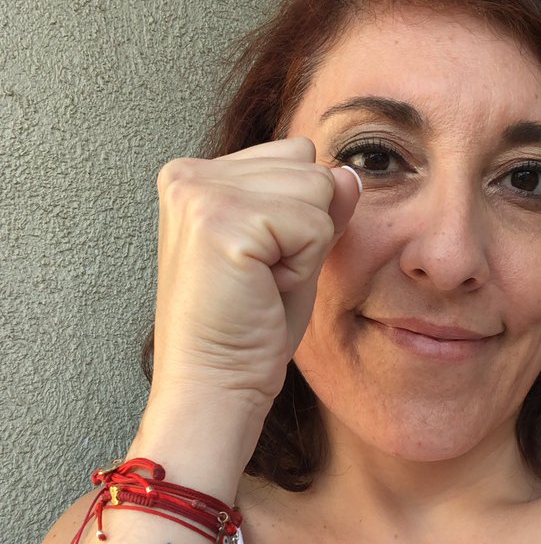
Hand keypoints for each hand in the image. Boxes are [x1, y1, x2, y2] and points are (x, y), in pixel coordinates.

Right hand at [149, 138, 360, 418]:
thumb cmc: (246, 331)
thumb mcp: (291, 252)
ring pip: (317, 187)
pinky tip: (263, 291)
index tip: (258, 265)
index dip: (298, 216)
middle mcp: (187, 174)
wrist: (215, 388)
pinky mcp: (222, 220)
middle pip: (308, 165)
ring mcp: (200, 193)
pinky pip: (314, 224)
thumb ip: (317, 204)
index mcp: (193, 176)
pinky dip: (303, 266)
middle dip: (304, 228)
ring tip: (261, 284)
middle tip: (260, 280)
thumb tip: (350, 171)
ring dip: (305, 247)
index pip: (294, 155)